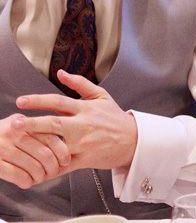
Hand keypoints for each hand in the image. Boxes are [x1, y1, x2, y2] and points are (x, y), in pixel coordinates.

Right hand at [0, 113, 70, 187]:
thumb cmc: (0, 139)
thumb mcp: (17, 128)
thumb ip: (35, 133)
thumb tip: (63, 148)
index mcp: (23, 123)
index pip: (50, 137)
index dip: (62, 152)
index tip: (65, 161)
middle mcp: (13, 132)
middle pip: (44, 154)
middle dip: (52, 168)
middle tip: (51, 174)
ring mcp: (2, 147)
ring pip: (32, 166)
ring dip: (39, 177)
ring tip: (38, 179)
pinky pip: (17, 175)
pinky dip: (26, 181)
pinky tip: (26, 183)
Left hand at [16, 72, 138, 172]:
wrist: (133, 140)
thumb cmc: (114, 118)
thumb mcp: (101, 96)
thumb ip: (80, 84)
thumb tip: (61, 73)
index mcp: (85, 109)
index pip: (59, 101)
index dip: (39, 100)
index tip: (21, 101)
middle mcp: (83, 126)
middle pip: (54, 123)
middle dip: (33, 124)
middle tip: (15, 124)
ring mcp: (82, 144)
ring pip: (56, 145)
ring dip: (37, 146)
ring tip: (19, 146)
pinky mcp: (83, 160)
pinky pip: (62, 165)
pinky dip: (47, 168)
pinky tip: (34, 168)